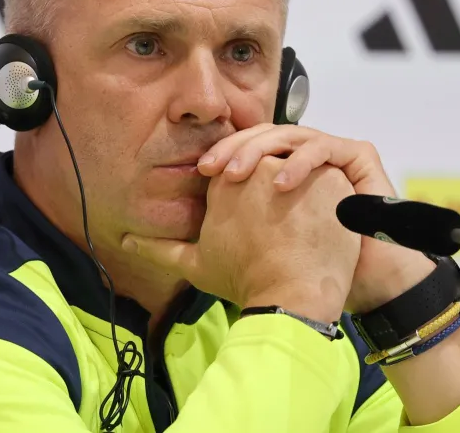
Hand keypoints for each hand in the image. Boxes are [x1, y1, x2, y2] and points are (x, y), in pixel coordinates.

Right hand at [121, 156, 360, 323]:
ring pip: (303, 171)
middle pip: (272, 164)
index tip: (260, 222)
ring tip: (307, 224)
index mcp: (227, 177)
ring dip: (305, 192)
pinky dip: (331, 199)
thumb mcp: (196, 265)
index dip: (250, 194)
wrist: (291, 297)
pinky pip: (333, 180)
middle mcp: (261, 164)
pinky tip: (327, 222)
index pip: (240, 168)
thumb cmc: (243, 280)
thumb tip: (126, 242)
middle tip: (286, 226)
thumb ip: (159, 249)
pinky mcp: (333, 179)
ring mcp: (300, 169)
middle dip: (277, 189)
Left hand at [196, 124, 435, 313]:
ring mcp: (330, 154)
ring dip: (261, 150)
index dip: (222, 155)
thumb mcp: (225, 259)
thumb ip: (182, 249)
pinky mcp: (356, 156)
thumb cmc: (300, 273)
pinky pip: (325, 145)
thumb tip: (129, 241)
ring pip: (291, 134)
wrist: (355, 285)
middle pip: (264, 136)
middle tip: (212, 168)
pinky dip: (301, 162)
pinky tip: (280, 185)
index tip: (199, 172)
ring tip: (239, 175)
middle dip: (235, 148)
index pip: (246, 149)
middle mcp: (302, 157)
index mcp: (276, 171)